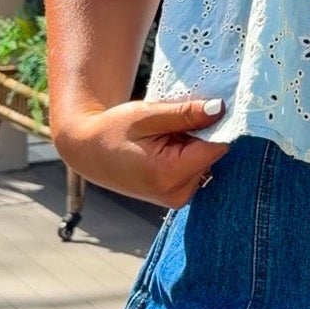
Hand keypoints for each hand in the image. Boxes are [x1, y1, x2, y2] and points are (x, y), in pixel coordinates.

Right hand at [53, 97, 227, 207]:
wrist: (90, 152)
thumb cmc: (113, 130)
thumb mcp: (147, 114)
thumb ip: (185, 114)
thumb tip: (220, 109)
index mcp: (169, 173)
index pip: (217, 147)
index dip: (214, 125)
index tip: (196, 112)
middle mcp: (177, 193)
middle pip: (212, 155)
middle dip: (199, 135)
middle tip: (170, 126)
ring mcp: (177, 199)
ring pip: (206, 162)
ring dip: (193, 146)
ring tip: (164, 138)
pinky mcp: (176, 197)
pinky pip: (196, 171)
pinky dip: (187, 156)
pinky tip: (165, 149)